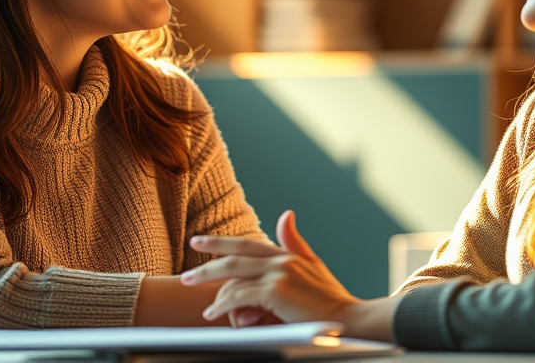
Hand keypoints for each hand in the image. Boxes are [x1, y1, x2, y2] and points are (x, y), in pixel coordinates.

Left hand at [181, 210, 359, 325]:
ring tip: (199, 300)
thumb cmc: (331, 300)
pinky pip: (239, 296)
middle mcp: (281, 260)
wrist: (349, 319)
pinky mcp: (276, 292)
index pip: (248, 243)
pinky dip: (222, 305)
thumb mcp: (313, 265)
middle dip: (206, 260)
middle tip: (185, 272)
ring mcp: (279, 274)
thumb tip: (285, 214)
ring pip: (233, 274)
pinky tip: (213, 313)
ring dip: (211, 288)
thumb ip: (295, 243)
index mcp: (287, 255)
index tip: (201, 241)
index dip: (222, 242)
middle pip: (235, 255)